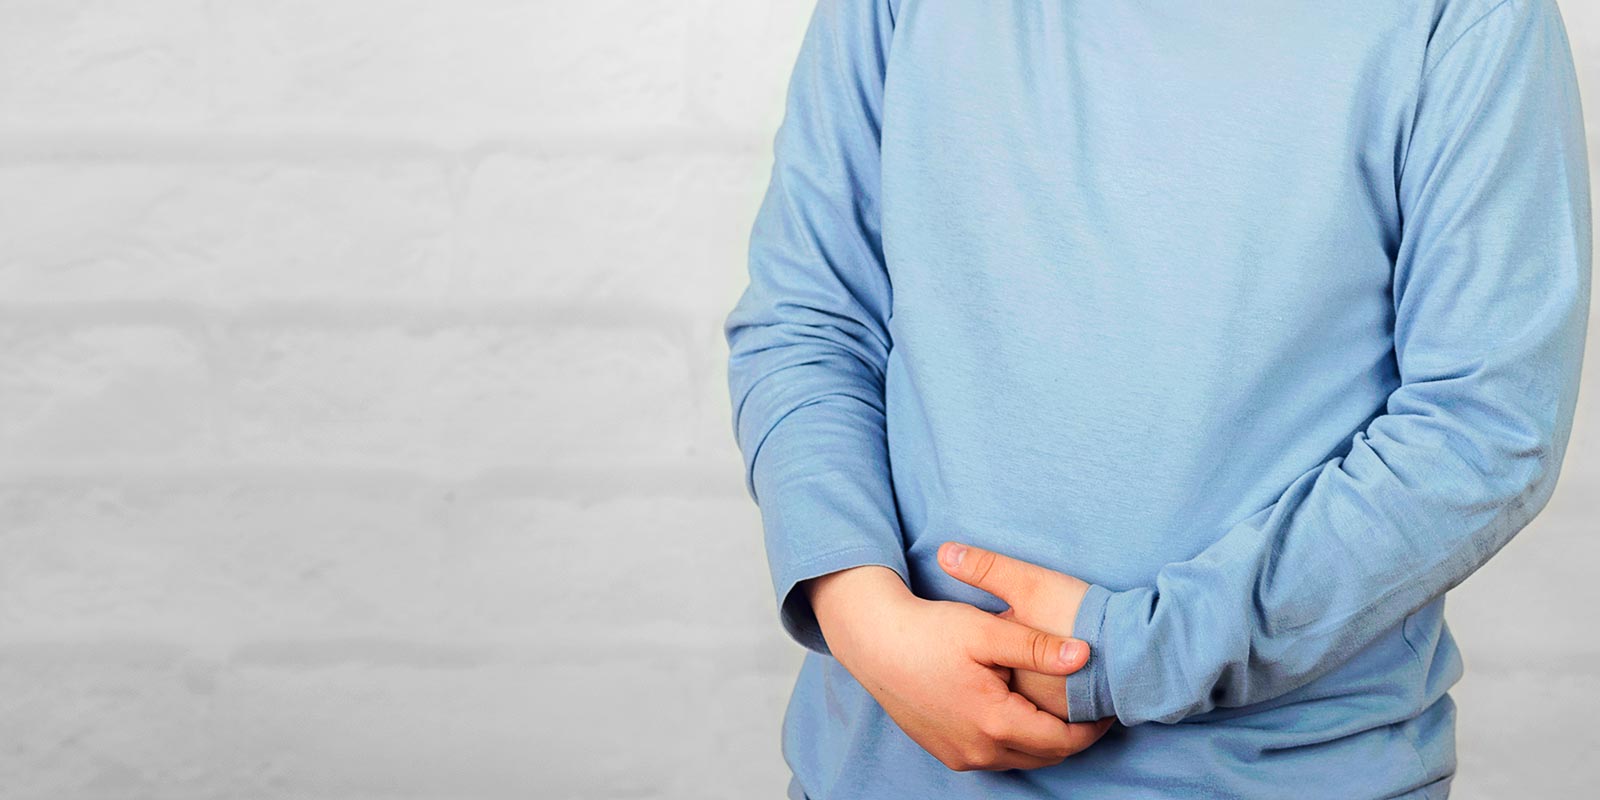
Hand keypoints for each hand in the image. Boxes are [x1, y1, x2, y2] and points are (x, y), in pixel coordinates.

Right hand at [805, 565, 1103, 770]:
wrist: (873, 642)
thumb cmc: (929, 632)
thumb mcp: (986, 632)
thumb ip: (1037, 646)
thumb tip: (1085, 656)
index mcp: (994, 723)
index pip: (1064, 741)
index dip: (1093, 727)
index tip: (1109, 705)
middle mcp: (978, 750)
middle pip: (1046, 755)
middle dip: (1073, 735)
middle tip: (1091, 707)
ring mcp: (959, 756)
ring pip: (1021, 758)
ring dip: (1043, 739)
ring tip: (1060, 708)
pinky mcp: (946, 752)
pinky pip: (995, 756)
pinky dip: (1015, 740)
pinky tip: (1019, 711)